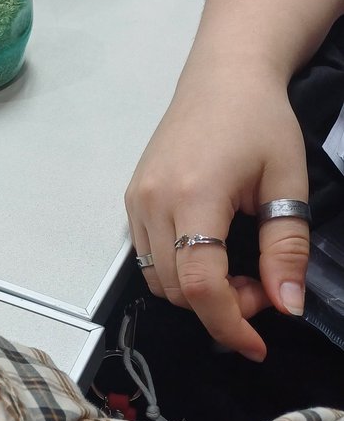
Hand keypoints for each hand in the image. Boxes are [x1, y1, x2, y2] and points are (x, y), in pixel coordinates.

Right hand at [125, 71, 310, 360]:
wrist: (223, 76)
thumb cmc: (260, 120)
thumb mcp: (287, 182)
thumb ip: (287, 248)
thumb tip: (287, 306)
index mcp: (195, 195)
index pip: (201, 285)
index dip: (229, 324)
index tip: (257, 345)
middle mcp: (154, 202)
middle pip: (176, 291)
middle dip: (221, 307)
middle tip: (263, 285)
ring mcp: (136, 201)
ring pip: (157, 280)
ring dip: (198, 293)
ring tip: (237, 268)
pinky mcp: (132, 200)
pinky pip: (148, 257)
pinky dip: (180, 271)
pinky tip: (212, 252)